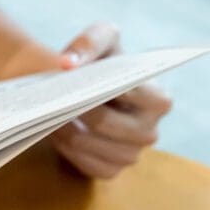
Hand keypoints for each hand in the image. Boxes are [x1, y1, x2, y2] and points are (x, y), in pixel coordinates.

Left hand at [51, 23, 172, 179]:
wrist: (85, 87)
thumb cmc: (101, 60)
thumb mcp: (99, 39)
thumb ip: (88, 42)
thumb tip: (68, 63)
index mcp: (159, 100)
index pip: (138, 96)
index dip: (106, 88)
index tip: (81, 79)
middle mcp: (150, 131)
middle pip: (106, 123)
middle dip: (76, 109)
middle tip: (54, 97)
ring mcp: (132, 154)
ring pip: (93, 146)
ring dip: (67, 130)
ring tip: (50, 112)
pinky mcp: (111, 170)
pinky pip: (87, 165)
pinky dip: (67, 149)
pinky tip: (56, 132)